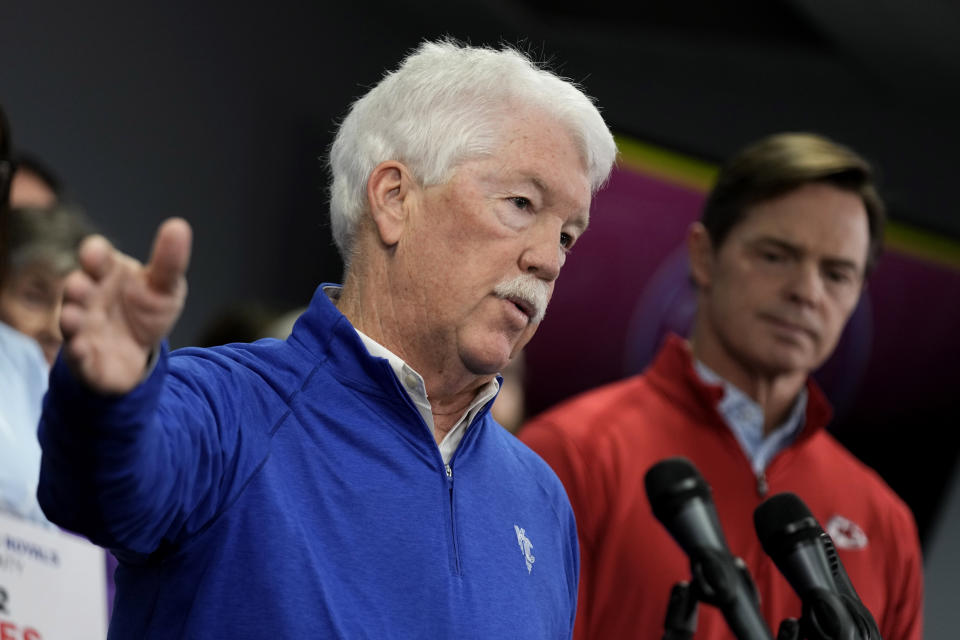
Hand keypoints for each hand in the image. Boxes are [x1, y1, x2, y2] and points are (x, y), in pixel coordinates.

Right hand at [60, 218, 191, 393]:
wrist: (139, 351)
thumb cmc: (147, 309)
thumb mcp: (164, 287)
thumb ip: (169, 262)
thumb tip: (179, 226)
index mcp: (107, 273)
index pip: (97, 258)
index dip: (95, 255)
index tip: (96, 254)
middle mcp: (88, 298)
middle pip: (77, 288)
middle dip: (77, 287)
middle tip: (81, 285)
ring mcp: (83, 328)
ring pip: (71, 322)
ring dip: (70, 319)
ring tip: (73, 317)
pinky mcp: (85, 358)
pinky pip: (77, 357)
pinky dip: (77, 354)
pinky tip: (82, 350)